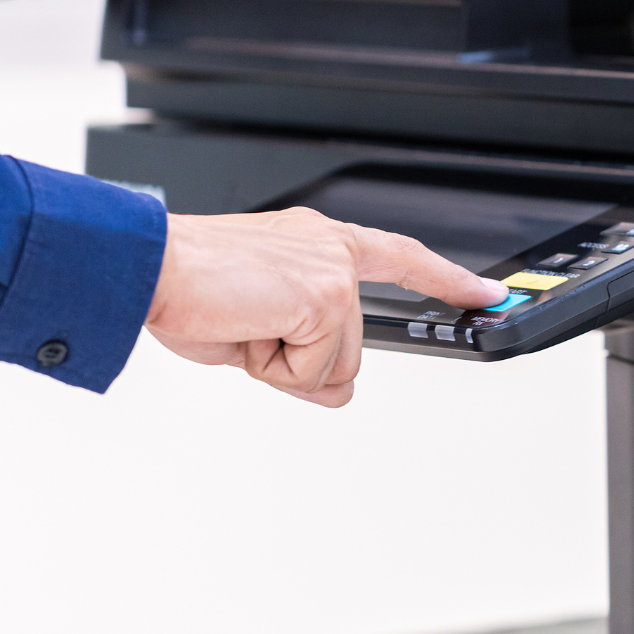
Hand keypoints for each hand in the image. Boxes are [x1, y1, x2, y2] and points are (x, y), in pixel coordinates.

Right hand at [144, 208, 508, 406]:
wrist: (147, 267)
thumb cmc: (185, 288)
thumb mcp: (255, 332)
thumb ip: (306, 357)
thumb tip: (341, 391)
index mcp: (317, 242)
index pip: (400, 257)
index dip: (446, 279)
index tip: (486, 292)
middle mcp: (331, 247)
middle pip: (353, 348)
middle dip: (299, 362)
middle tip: (246, 329)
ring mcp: (333, 270)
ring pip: (336, 364)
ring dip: (282, 364)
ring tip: (240, 323)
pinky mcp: (327, 295)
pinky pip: (315, 368)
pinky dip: (274, 366)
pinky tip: (246, 326)